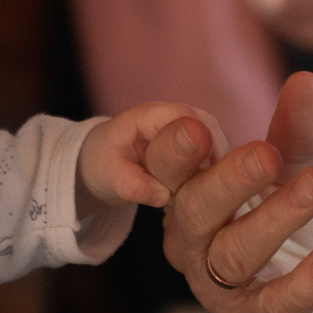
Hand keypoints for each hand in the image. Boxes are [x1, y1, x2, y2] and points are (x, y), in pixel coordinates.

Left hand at [77, 102, 229, 217]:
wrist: (94, 162)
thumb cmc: (101, 164)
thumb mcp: (110, 178)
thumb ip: (133, 185)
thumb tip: (164, 196)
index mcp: (147, 116)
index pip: (187, 116)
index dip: (206, 138)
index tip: (216, 168)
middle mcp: (166, 115)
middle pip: (205, 123)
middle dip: (217, 150)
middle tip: (218, 183)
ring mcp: (176, 126)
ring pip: (208, 135)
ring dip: (215, 158)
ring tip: (215, 187)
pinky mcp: (182, 140)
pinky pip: (205, 147)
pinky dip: (210, 164)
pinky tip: (208, 186)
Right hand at [148, 73, 312, 312]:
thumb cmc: (291, 234)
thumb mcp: (293, 176)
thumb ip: (295, 134)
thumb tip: (305, 79)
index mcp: (192, 198)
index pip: (167, 171)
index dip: (175, 151)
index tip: (197, 125)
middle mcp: (195, 244)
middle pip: (196, 210)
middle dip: (228, 180)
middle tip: (265, 154)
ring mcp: (221, 288)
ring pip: (234, 254)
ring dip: (276, 218)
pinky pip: (276, 305)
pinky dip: (305, 283)